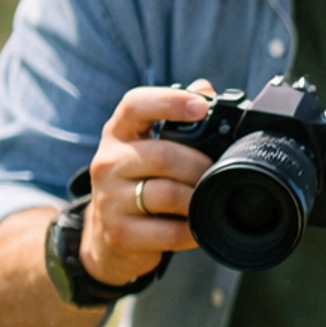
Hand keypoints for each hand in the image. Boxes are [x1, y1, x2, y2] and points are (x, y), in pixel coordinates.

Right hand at [79, 81, 216, 287]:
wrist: (106, 238)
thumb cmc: (138, 185)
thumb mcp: (148, 149)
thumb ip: (177, 120)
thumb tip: (206, 89)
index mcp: (118, 135)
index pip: (135, 105)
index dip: (169, 101)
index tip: (202, 106)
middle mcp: (108, 162)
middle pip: (164, 156)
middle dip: (200, 166)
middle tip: (219, 174)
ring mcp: (109, 199)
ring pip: (168, 194)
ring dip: (198, 199)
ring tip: (210, 200)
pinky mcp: (119, 233)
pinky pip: (169, 231)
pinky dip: (192, 231)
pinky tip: (200, 228)